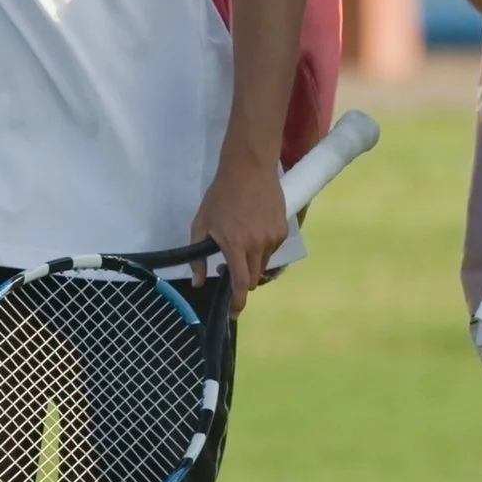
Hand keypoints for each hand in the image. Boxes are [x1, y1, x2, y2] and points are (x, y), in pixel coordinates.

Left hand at [191, 148, 285, 313]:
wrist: (249, 168)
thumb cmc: (220, 195)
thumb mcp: (201, 224)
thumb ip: (198, 257)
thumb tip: (199, 282)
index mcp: (236, 245)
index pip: (240, 284)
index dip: (238, 303)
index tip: (233, 313)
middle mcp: (258, 245)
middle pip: (253, 278)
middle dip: (241, 281)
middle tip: (227, 268)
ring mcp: (274, 237)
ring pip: (263, 264)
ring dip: (251, 263)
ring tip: (239, 245)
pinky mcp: (283, 229)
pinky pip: (272, 250)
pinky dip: (261, 249)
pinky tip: (252, 232)